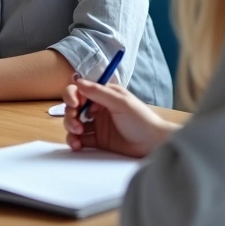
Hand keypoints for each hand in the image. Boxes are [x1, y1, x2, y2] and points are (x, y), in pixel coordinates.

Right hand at [62, 75, 177, 157]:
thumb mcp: (121, 103)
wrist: (154, 144)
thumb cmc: (141, 120)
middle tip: (77, 124)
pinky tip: (77, 145)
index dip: (72, 96)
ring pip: (73, 123)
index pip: (80, 91)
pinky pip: (79, 139)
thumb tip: (77, 80)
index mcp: (104, 95)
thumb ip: (98, 92)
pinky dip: (74, 141)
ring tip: (78, 134)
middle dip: (70, 114)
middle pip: (73, 107)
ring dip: (70, 127)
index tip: (74, 104)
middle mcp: (98, 108)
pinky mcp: (97, 140)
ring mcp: (97, 125)